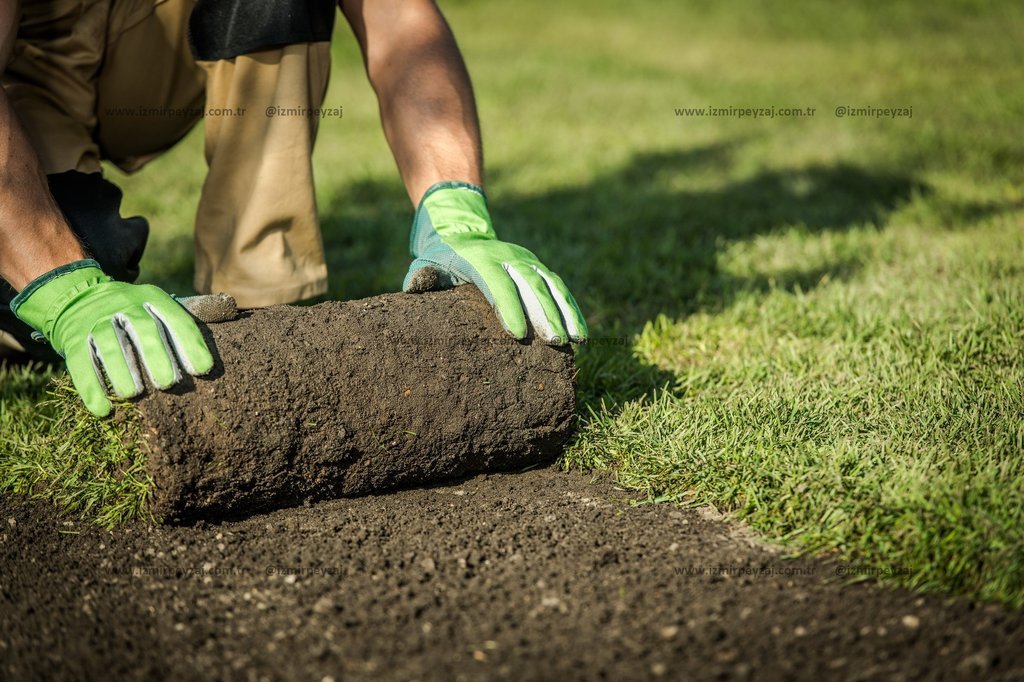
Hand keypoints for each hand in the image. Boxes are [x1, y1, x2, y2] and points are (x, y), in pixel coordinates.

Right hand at [11, 260, 214, 416]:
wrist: (76, 295)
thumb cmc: (130, 310)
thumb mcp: (155, 304)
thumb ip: (181, 320)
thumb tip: (222, 327)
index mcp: (151, 297)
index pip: (175, 318)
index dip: (190, 344)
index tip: (203, 370)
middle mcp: (123, 304)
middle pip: (143, 329)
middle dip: (157, 355)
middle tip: (169, 383)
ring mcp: (96, 320)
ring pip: (110, 344)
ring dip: (122, 371)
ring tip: (134, 394)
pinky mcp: (72, 339)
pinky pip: (80, 363)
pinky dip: (91, 388)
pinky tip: (103, 410)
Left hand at [402, 182, 587, 343]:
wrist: (461, 231)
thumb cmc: (441, 258)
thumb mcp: (426, 264)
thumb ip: (422, 277)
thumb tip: (413, 290)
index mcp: (480, 259)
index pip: (497, 284)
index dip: (509, 307)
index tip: (519, 334)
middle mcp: (508, 257)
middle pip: (530, 285)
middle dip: (544, 314)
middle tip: (554, 342)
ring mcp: (526, 260)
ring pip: (551, 285)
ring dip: (565, 313)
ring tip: (575, 340)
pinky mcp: (538, 267)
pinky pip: (559, 287)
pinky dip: (571, 309)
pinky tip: (581, 332)